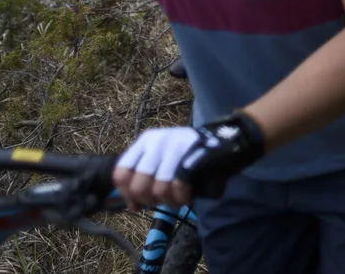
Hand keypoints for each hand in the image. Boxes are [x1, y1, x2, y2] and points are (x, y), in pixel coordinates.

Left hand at [114, 114, 264, 207]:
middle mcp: (158, 141)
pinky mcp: (193, 156)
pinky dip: (181, 198)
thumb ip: (143, 176)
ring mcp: (176, 147)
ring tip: (176, 199)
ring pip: (159, 189)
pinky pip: (178, 187)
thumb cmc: (188, 154)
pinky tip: (186, 197)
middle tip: (160, 201)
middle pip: (139, 185)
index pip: (121, 172)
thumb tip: (130, 203)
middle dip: (149, 201)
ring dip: (168, 202)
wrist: (224, 140)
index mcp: (146, 141)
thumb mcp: (161, 157)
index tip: (137, 202)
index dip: (126, 193)